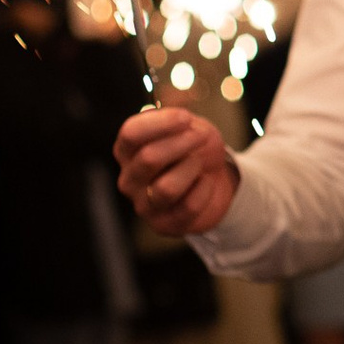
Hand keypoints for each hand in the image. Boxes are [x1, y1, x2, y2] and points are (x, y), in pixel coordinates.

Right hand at [115, 108, 239, 237]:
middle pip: (149, 159)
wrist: (216, 178)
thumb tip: (177, 119)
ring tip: (198, 162)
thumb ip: (177, 120)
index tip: (186, 118)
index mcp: (127, 151)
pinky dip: (204, 189)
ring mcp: (144, 205)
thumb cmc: (195, 148)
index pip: (130, 134)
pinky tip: (205, 182)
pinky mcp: (164, 225)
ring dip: (191, 169)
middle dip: (182, 143)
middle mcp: (129, 179)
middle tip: (200, 137)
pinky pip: (188, 207)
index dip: (161, 123)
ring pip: (166, 188)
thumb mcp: (189, 125)